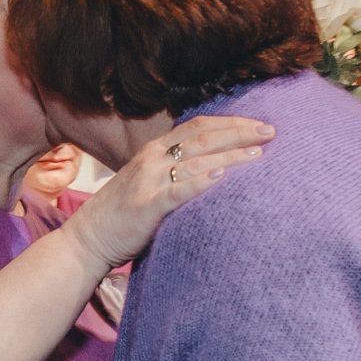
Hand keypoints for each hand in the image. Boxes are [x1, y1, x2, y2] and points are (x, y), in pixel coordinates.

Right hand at [65, 116, 274, 268]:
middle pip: (203, 138)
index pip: (199, 126)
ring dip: (230, 156)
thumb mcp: (149, 179)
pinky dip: (201, 182)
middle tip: (271, 133)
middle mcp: (152, 159)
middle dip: (239, 133)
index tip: (260, 125)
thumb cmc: (124, 211)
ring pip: (196, 162)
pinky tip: (222, 177)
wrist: (89, 237)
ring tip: (258, 156)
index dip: (231, 122)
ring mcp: (148, 181)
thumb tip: (216, 165)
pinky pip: (178, 191)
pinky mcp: (147, 206)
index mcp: (155, 150)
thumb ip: (175, 169)